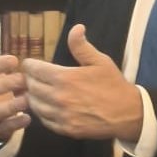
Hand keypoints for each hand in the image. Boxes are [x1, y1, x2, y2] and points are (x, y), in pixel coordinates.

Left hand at [21, 24, 144, 141]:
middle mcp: (59, 97)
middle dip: (28, 80)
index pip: (34, 70)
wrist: (128, 113)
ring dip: (32, 97)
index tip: (29, 64)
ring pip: (34, 105)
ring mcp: (61, 115)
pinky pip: (44, 121)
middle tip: (30, 77)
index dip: (29, 65)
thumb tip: (76, 27)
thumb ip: (82, 46)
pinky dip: (41, 113)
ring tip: (35, 91)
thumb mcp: (100, 61)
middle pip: (31, 87)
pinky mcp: (65, 129)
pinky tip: (45, 107)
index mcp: (65, 78)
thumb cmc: (114, 85)